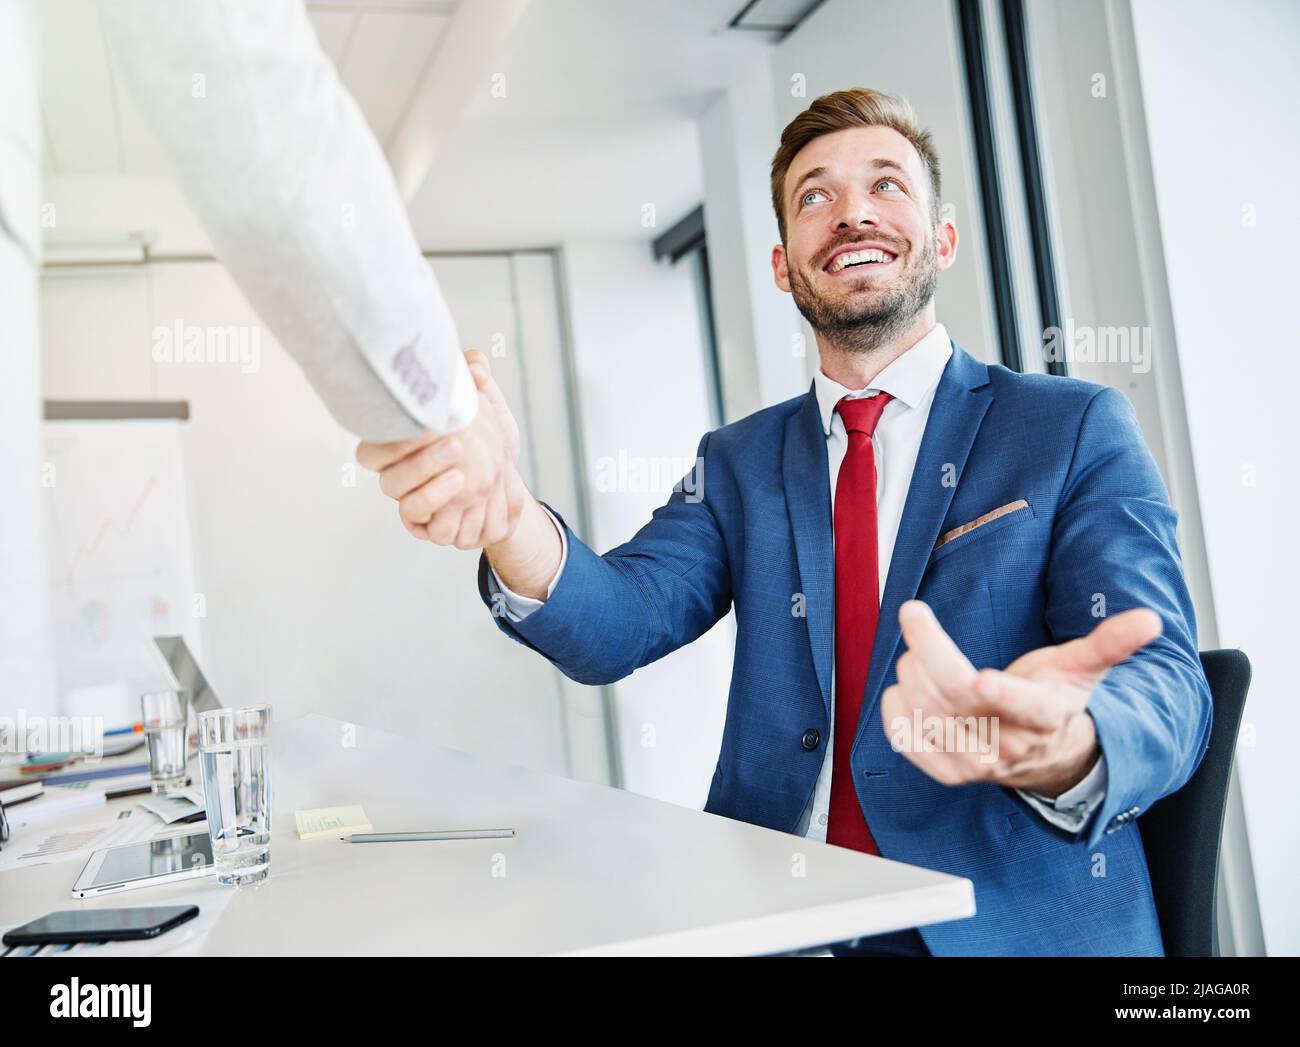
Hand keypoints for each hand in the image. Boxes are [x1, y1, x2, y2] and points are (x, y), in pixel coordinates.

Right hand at [355, 350, 525, 548]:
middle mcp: (397, 470)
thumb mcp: (486, 404)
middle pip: (379, 466)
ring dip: (425, 476)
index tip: (421, 419)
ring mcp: (408, 496)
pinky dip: (435, 501)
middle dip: (410, 452)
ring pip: (396, 492)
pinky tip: (460, 484)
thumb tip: (474, 366)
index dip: (388, 431)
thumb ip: (476, 381)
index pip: (371, 436)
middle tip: (451, 440)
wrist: (507, 478)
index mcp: (399, 438)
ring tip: (460, 461)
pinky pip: (417, 516)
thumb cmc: (484, 437)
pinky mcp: (424, 521)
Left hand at [879, 601, 1162, 794]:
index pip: (1024, 707)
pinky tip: (902, 688)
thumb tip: (1151, 620)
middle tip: (915, 615)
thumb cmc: (1057, 701)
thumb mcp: (1084, 670)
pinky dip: (894, 709)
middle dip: (927, 647)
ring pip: (924, 711)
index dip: (1002, 695)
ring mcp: (975, 764)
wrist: (1044, 758)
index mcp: (1044, 716)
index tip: (980, 678)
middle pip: (955, 694)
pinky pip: (904, 739)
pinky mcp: (946, 772)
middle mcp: (1009, 745)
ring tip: (917, 652)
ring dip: (910, 671)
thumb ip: (1111, 643)